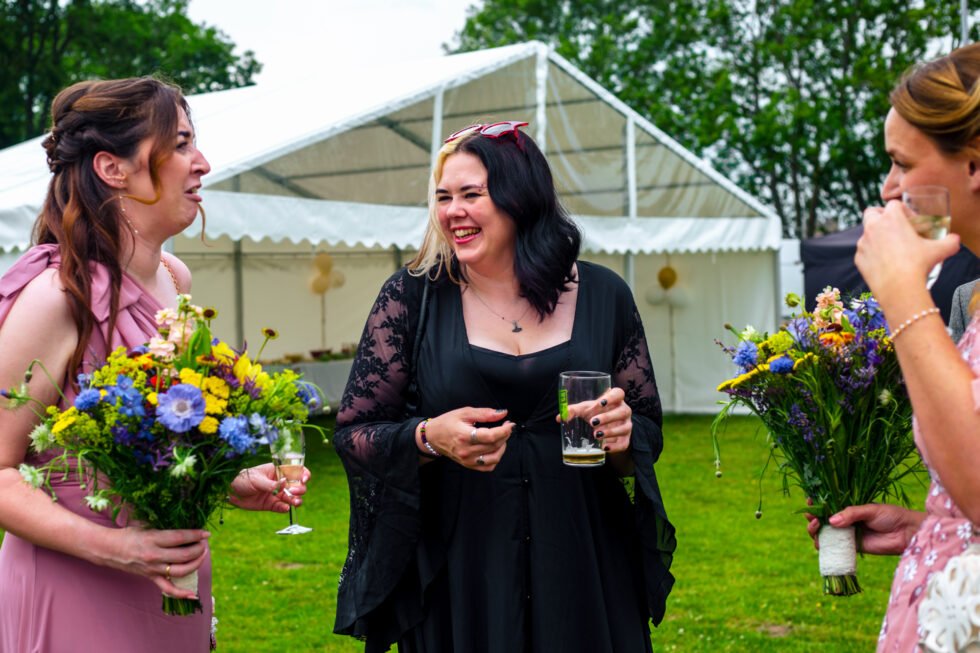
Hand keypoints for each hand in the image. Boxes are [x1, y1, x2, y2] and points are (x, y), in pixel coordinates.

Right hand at [101, 526, 209, 598]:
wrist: (109, 549)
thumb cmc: (129, 534)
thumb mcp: (146, 525)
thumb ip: (164, 527)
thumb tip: (185, 524)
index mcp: (153, 539)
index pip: (180, 538)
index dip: (196, 535)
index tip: (206, 534)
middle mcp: (154, 555)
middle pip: (184, 555)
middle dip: (199, 549)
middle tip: (204, 544)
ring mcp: (153, 569)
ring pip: (180, 571)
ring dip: (196, 564)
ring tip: (201, 556)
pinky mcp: (150, 578)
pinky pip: (168, 589)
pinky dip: (181, 593)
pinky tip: (194, 594)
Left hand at [229, 463, 308, 512]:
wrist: (231, 492)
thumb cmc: (243, 479)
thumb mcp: (257, 479)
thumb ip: (271, 484)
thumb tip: (285, 484)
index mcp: (278, 471)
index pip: (296, 470)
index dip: (304, 474)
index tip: (304, 479)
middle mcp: (280, 482)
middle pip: (297, 485)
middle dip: (300, 489)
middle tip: (293, 492)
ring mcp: (277, 494)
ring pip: (292, 498)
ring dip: (296, 500)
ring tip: (295, 502)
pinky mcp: (272, 505)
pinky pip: (282, 507)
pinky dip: (285, 508)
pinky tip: (284, 508)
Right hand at [420, 407, 512, 470]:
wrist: (433, 437)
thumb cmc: (447, 423)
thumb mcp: (464, 412)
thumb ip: (485, 413)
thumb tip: (502, 413)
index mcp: (464, 436)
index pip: (490, 436)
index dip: (504, 430)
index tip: (510, 424)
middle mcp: (466, 450)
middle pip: (494, 445)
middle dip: (505, 435)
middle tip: (506, 427)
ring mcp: (468, 460)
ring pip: (494, 458)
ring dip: (502, 447)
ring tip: (501, 437)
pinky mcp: (468, 465)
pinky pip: (488, 467)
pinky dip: (496, 458)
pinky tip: (494, 448)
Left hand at [557, 387, 632, 454]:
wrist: (604, 429)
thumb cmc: (595, 414)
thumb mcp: (585, 410)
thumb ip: (573, 411)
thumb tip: (560, 417)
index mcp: (615, 400)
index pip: (619, 393)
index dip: (611, 397)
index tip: (600, 403)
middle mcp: (624, 411)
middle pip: (623, 411)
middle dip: (608, 417)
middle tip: (592, 422)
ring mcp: (627, 425)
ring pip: (625, 428)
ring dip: (611, 431)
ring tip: (596, 435)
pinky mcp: (626, 439)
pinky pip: (624, 443)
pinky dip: (615, 447)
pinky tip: (604, 447)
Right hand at [805, 503, 924, 555]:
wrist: (907, 533)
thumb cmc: (890, 516)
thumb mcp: (870, 510)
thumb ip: (851, 514)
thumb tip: (831, 521)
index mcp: (848, 507)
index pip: (827, 504)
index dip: (816, 503)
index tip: (810, 501)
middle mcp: (845, 520)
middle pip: (822, 519)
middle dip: (813, 518)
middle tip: (813, 518)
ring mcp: (847, 534)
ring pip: (824, 533)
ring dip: (815, 531)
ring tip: (816, 527)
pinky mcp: (852, 547)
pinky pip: (834, 547)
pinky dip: (824, 546)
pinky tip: (819, 543)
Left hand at [856, 201, 959, 301]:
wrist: (899, 288)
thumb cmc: (918, 265)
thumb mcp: (940, 250)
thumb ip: (949, 241)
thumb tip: (954, 240)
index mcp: (891, 218)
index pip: (893, 204)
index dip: (904, 210)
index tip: (911, 221)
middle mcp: (873, 227)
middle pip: (871, 212)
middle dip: (881, 216)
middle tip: (893, 227)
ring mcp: (863, 243)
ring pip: (867, 234)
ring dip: (877, 237)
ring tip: (892, 248)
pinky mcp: (858, 258)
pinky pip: (864, 252)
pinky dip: (872, 254)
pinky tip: (885, 263)